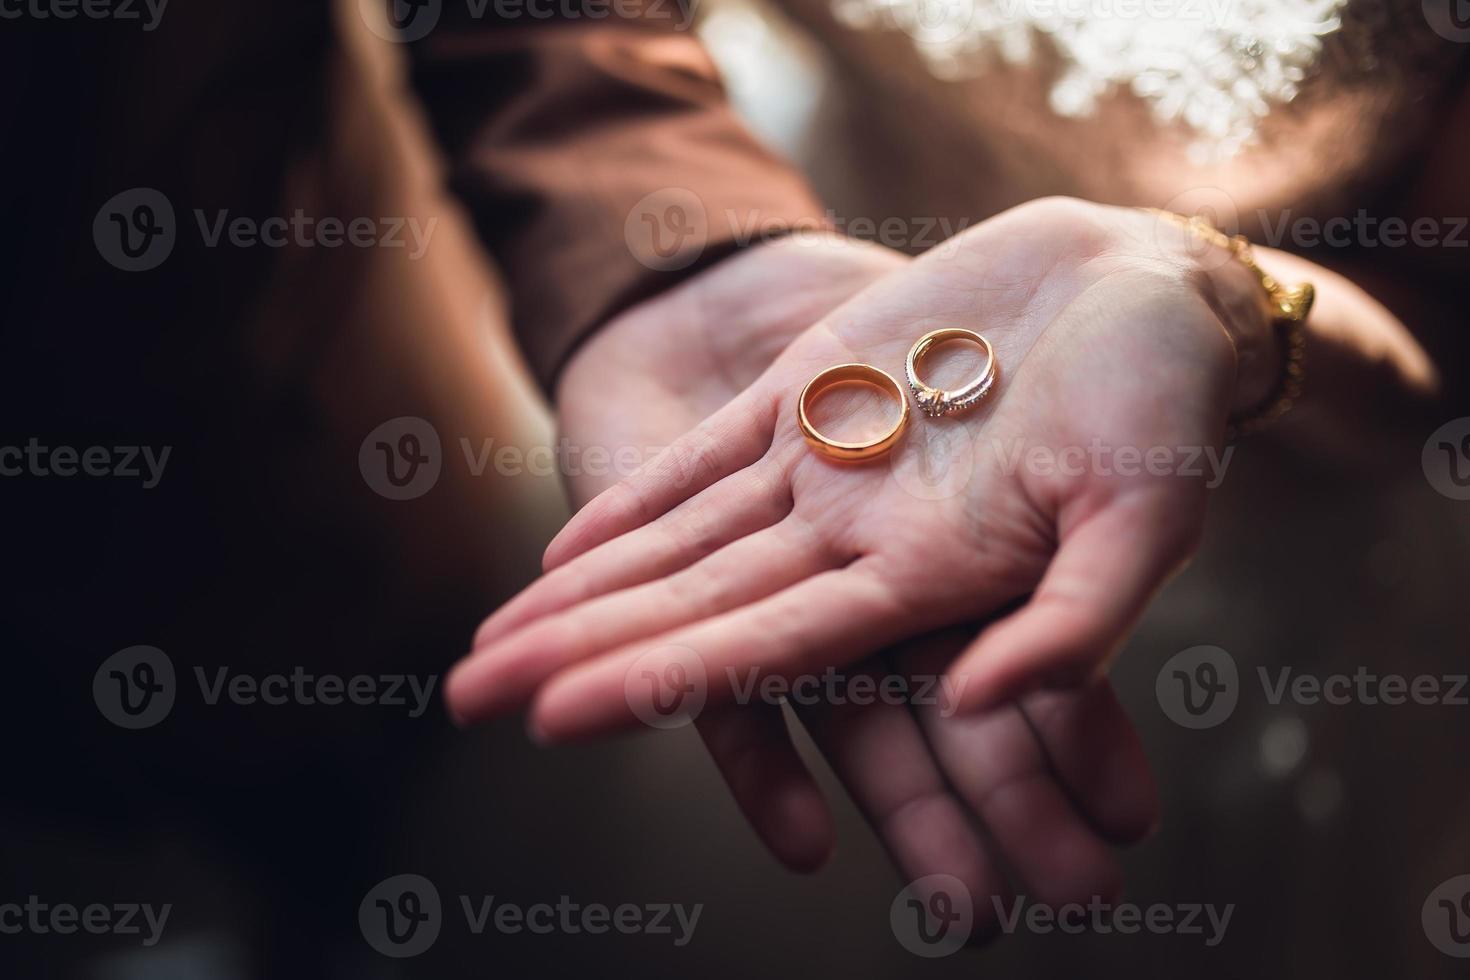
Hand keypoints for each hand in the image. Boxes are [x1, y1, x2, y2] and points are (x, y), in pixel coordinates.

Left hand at [450, 198, 1274, 735]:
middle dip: (580, 656)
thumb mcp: (1146, 507)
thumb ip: (1076, 617)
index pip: (771, 648)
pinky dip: (635, 505)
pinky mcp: (815, 393)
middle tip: (464, 700)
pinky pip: (704, 460)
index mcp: (931, 579)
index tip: (555, 717)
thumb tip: (984, 704)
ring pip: (679, 546)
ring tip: (485, 646)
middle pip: (693, 610)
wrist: (1143, 287)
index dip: (664, 681)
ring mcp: (828, 466)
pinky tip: (562, 554)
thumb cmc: (1167, 401)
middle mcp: (859, 539)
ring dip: (581, 594)